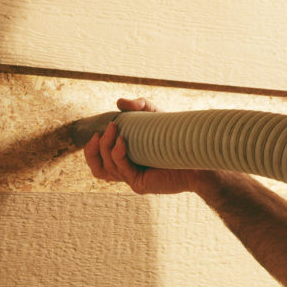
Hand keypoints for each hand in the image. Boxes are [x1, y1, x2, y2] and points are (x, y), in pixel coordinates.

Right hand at [83, 97, 205, 195]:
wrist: (195, 154)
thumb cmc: (175, 136)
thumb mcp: (155, 115)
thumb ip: (138, 106)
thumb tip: (119, 102)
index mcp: (125, 160)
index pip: (98, 161)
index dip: (91, 149)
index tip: (97, 132)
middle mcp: (126, 171)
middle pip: (97, 168)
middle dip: (94, 149)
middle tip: (109, 128)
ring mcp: (132, 179)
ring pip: (107, 169)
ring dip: (106, 147)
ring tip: (116, 130)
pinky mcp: (140, 184)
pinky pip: (121, 170)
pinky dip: (117, 154)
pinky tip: (123, 142)